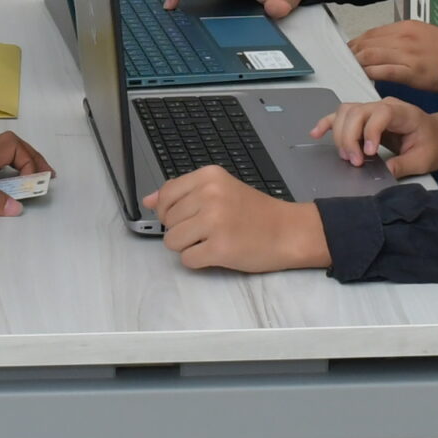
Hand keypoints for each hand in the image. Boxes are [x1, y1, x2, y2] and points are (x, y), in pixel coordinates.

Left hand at [143, 166, 332, 271]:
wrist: (289, 231)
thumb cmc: (254, 212)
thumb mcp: (220, 189)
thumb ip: (182, 192)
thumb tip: (148, 200)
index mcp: (209, 176)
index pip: (165, 195)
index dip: (169, 211)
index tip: (187, 216)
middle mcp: (209, 195)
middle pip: (167, 221)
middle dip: (181, 230)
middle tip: (207, 230)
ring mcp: (214, 222)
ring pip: (172, 241)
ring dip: (187, 247)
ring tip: (211, 241)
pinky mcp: (220, 248)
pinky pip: (187, 259)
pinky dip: (198, 261)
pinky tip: (217, 252)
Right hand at [311, 98, 437, 178]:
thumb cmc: (434, 143)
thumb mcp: (424, 159)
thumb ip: (403, 165)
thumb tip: (382, 174)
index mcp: (403, 113)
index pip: (380, 113)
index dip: (370, 131)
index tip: (369, 153)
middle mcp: (385, 106)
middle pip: (357, 112)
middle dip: (350, 137)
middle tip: (356, 162)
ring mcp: (373, 109)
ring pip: (346, 112)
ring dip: (340, 134)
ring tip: (347, 157)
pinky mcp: (365, 117)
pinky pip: (342, 115)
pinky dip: (328, 124)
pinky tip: (316, 133)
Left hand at [348, 20, 437, 91]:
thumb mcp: (418, 33)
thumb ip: (396, 38)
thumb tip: (374, 45)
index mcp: (404, 26)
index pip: (371, 33)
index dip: (356, 43)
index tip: (347, 51)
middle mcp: (402, 38)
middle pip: (367, 44)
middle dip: (352, 54)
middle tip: (343, 63)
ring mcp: (406, 55)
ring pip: (371, 57)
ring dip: (357, 64)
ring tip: (350, 71)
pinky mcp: (410, 72)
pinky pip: (383, 72)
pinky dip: (370, 74)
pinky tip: (364, 78)